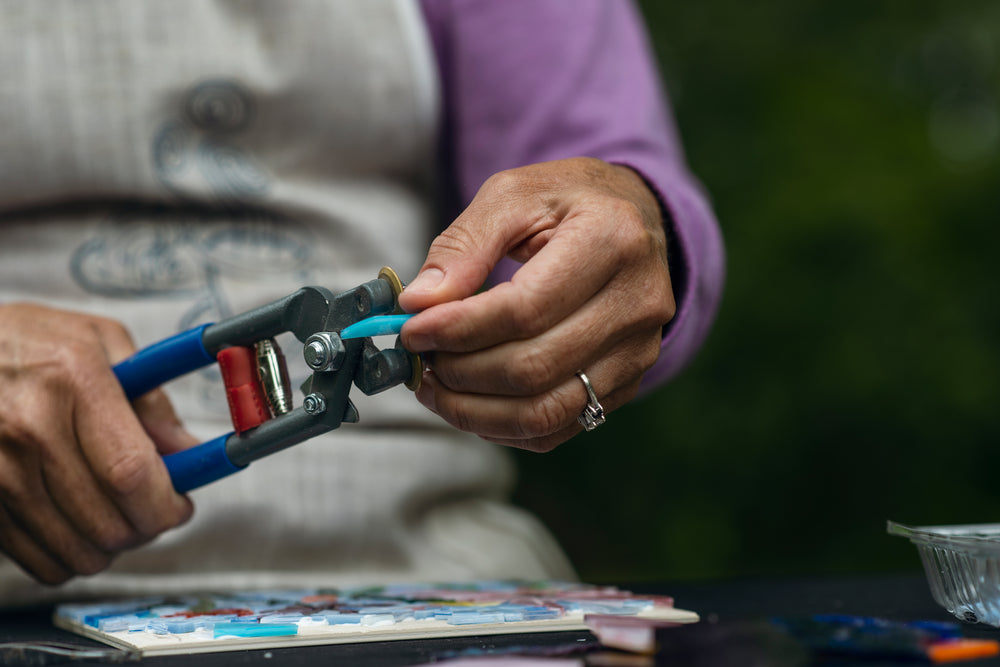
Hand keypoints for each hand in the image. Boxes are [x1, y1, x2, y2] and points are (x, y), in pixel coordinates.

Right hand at [0, 303, 194, 583]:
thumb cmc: (28, 340)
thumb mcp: (99, 341)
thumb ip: (152, 400)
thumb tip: (188, 452)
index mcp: (73, 381)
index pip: (130, 473)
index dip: (165, 505)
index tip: (180, 507)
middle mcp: (30, 428)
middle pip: (107, 522)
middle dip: (145, 529)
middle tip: (152, 512)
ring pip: (75, 551)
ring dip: (109, 547)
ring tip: (115, 517)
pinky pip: (36, 559)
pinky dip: (67, 555)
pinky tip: (76, 526)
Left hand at [398, 157, 674, 451]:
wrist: (634, 219)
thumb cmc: (567, 202)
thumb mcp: (513, 195)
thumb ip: (463, 245)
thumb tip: (418, 303)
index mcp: (612, 241)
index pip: (525, 310)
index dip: (460, 329)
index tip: (412, 330)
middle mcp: (637, 303)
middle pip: (533, 367)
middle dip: (460, 372)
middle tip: (421, 358)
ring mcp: (638, 351)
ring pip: (546, 411)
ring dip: (475, 410)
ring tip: (435, 386)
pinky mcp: (629, 382)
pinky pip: (559, 427)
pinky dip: (503, 426)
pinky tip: (470, 402)